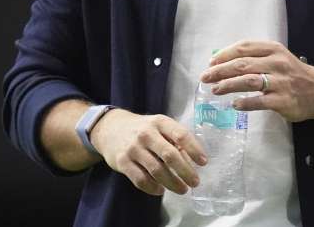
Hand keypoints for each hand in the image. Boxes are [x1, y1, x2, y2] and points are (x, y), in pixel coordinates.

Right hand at [89, 109, 206, 196]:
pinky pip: (140, 179)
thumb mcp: (159, 125)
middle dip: (185, 171)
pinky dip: (152, 187)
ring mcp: (133, 148)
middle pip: (170, 155)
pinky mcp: (122, 162)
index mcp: (160, 122)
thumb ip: (174, 138)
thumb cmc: (143, 128)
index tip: (203, 162)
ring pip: (156, 170)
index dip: (194, 150)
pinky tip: (161, 190)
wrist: (110, 128)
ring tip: (182, 189)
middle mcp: (146, 134)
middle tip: (195, 182)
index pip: (181, 135)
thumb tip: (192, 159)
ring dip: (172, 183)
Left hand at [201, 41, 313, 122]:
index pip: (244, 47)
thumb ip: (256, 58)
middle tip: (205, 78)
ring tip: (215, 90)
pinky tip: (234, 104)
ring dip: (228, 85)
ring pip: (249, 80)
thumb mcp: (278, 58)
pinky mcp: (283, 100)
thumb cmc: (294, 74)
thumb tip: (223, 61)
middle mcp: (276, 63)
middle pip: (242, 64)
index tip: (211, 62)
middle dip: (220, 70)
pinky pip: (259, 101)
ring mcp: (280, 82)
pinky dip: (245, 102)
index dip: (225, 54)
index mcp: (274, 50)